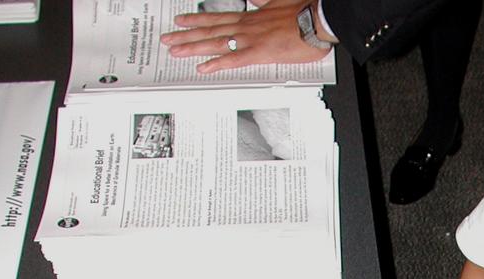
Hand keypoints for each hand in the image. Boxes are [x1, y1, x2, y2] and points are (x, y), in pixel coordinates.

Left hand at [160, 0, 328, 74]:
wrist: (315, 20)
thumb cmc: (302, 13)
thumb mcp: (277, 3)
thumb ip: (262, 3)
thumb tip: (254, 1)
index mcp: (250, 17)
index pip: (218, 18)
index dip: (198, 20)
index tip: (182, 21)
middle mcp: (246, 26)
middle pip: (210, 30)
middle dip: (186, 35)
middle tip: (168, 39)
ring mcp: (250, 39)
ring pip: (215, 43)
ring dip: (193, 47)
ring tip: (176, 51)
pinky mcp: (259, 53)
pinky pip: (233, 60)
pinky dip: (217, 63)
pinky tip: (203, 68)